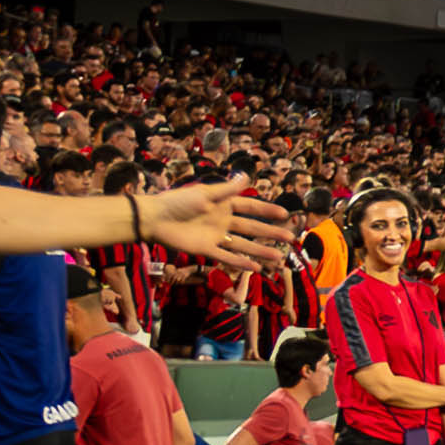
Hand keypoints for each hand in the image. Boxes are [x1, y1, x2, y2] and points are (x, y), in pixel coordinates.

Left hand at [139, 180, 297, 266]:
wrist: (154, 219)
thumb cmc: (177, 202)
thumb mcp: (204, 194)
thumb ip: (226, 189)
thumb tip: (246, 176)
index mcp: (224, 204)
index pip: (251, 207)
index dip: (268, 210)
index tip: (285, 214)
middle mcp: (223, 221)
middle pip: (252, 229)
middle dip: (271, 233)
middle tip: (291, 238)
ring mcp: (216, 236)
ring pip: (243, 246)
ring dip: (261, 252)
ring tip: (279, 258)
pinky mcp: (206, 250)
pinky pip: (226, 257)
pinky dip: (240, 262)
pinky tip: (254, 268)